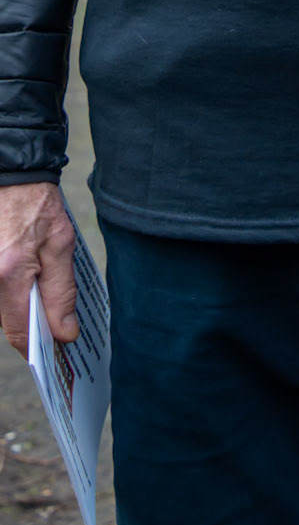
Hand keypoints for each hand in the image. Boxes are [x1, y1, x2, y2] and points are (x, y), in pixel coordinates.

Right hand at [0, 183, 76, 356]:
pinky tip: (26, 275)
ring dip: (20, 304)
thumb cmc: (38, 206)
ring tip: (41, 287)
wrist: (13, 177)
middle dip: (32, 322)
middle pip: (8, 321)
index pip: (20, 331)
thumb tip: (65, 333)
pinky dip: (10, 291)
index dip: (39, 345)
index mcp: (9, 274)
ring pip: (1, 308)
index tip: (59, 346)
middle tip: (57, 318)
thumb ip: (61, 292)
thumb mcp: (61, 244)